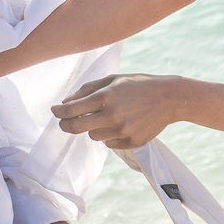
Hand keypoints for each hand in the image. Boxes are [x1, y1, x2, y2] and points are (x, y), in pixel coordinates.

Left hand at [52, 73, 185, 149]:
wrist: (168, 98)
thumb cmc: (137, 85)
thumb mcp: (112, 80)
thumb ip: (87, 90)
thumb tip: (65, 102)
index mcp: (105, 97)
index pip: (70, 110)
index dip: (58, 111)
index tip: (55, 110)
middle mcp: (111, 115)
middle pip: (75, 128)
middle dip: (65, 124)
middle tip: (65, 121)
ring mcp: (122, 131)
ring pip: (92, 136)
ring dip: (93, 128)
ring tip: (107, 117)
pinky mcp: (131, 142)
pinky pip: (109, 143)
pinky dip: (109, 135)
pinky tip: (122, 124)